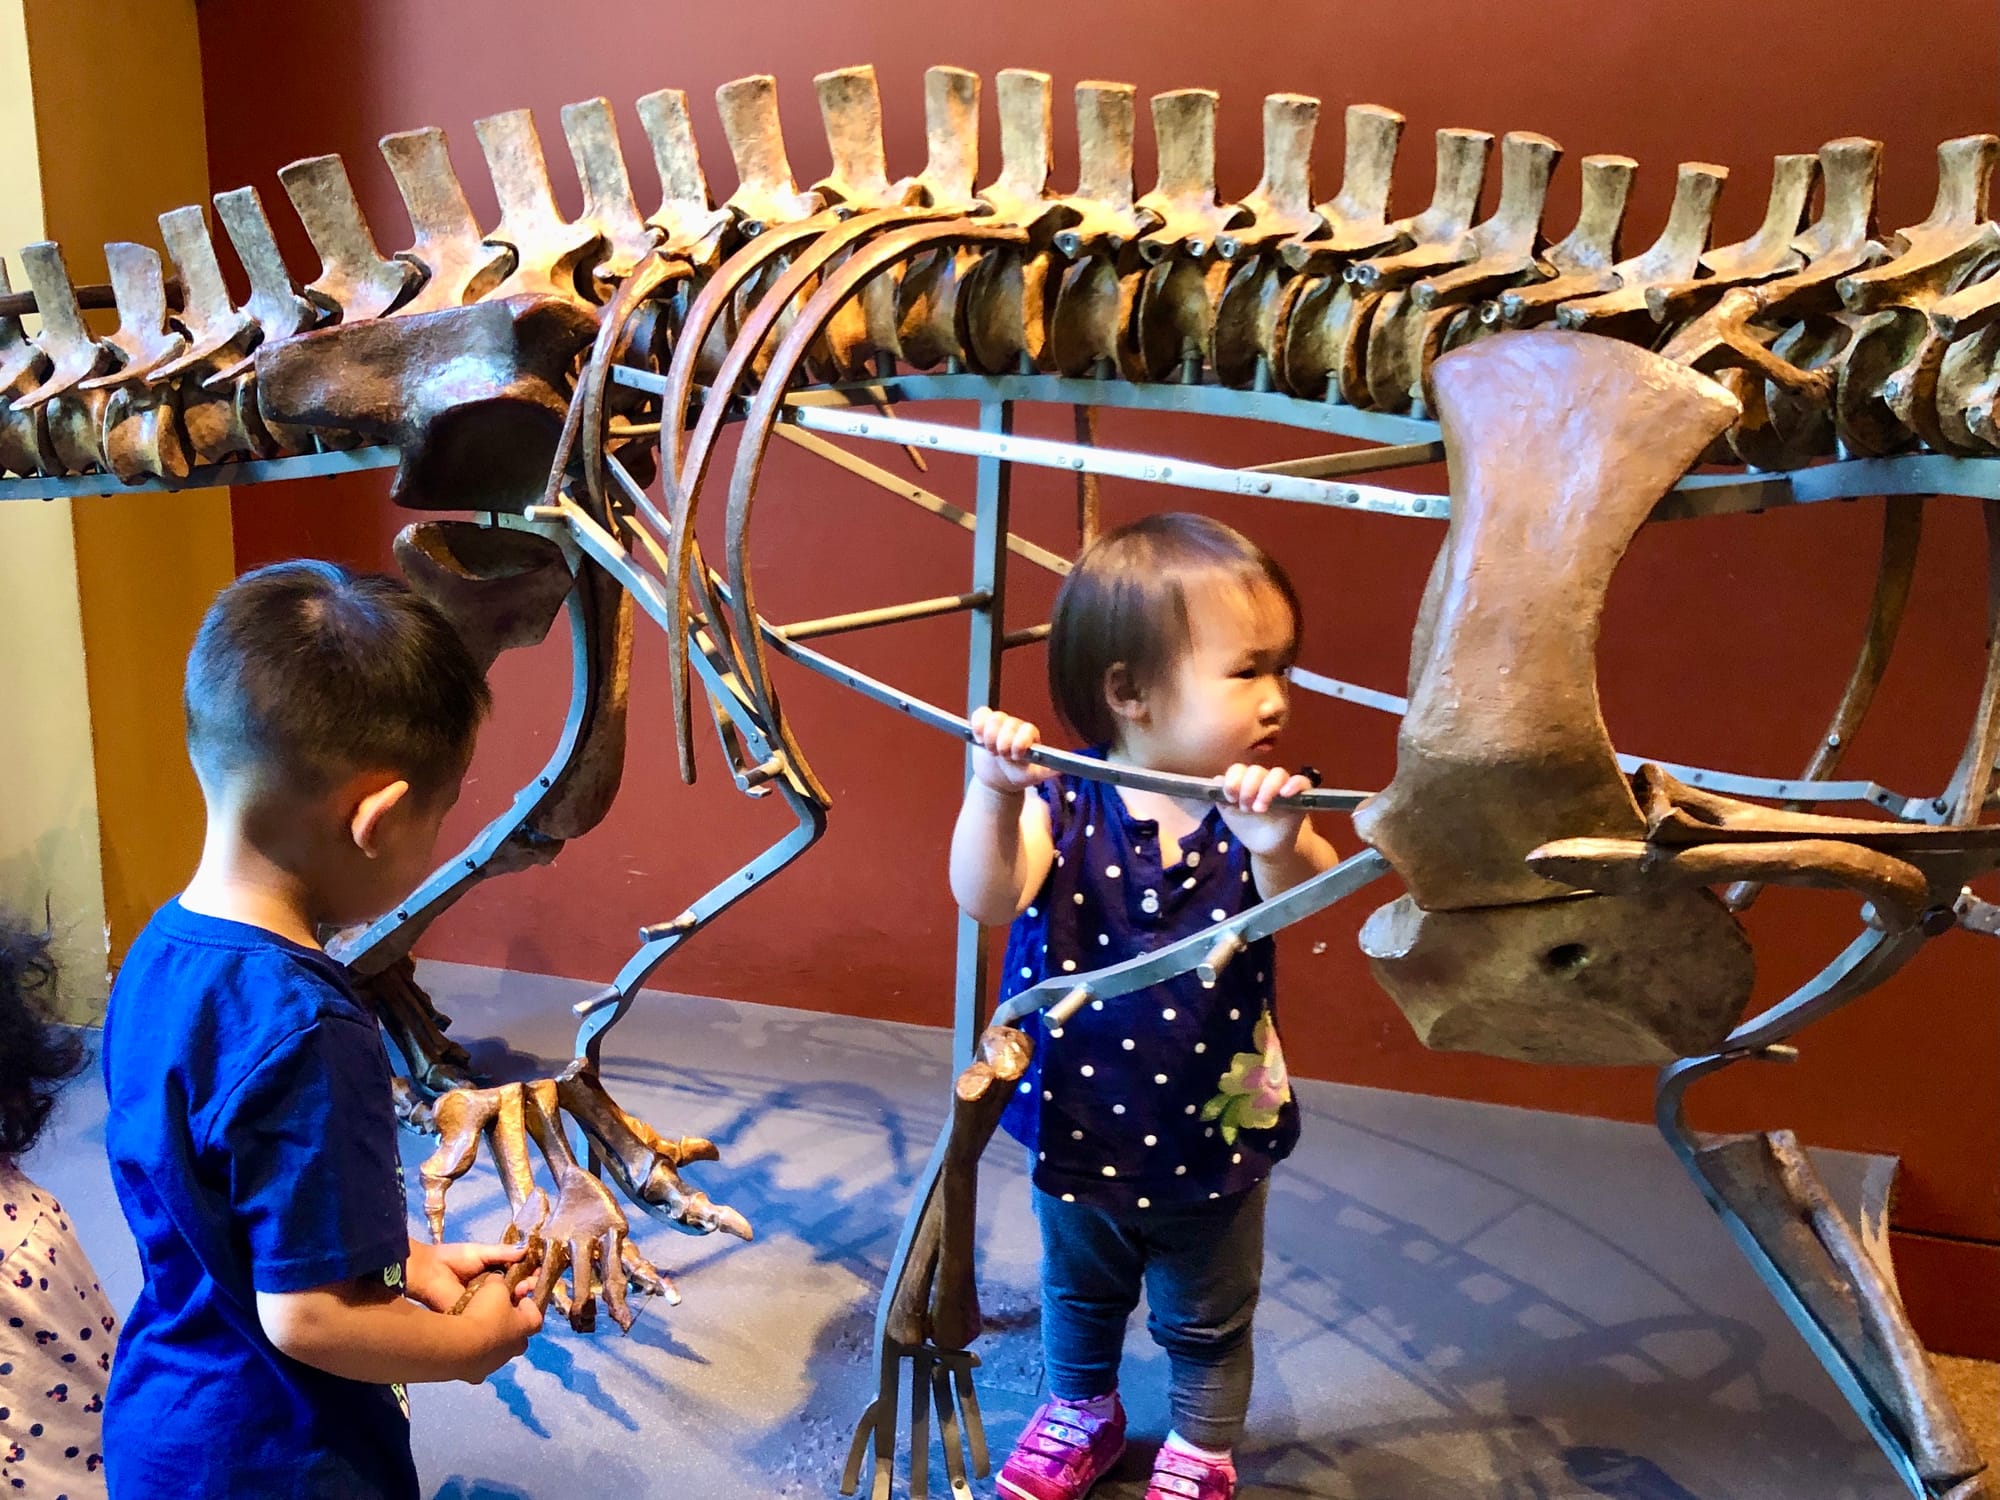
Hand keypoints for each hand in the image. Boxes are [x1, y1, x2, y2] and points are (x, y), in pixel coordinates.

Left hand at [404, 1238, 528, 1313]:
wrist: (428, 1272)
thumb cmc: (452, 1259)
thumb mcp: (481, 1252)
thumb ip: (503, 1253)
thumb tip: (527, 1249)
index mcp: (494, 1274)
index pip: (518, 1275)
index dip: (529, 1273)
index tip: (539, 1270)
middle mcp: (492, 1291)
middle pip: (516, 1292)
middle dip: (528, 1286)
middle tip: (532, 1282)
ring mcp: (485, 1306)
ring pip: (508, 1305)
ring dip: (519, 1299)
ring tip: (523, 1291)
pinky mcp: (477, 1317)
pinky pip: (495, 1316)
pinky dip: (505, 1311)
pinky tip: (513, 1305)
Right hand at [452, 1272, 543, 1382]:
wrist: (460, 1347)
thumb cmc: (485, 1314)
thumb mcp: (495, 1288)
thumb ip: (499, 1283)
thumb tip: (497, 1280)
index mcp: (526, 1326)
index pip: (536, 1314)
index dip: (528, 1304)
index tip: (519, 1296)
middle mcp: (515, 1348)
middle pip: (519, 1335)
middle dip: (511, 1325)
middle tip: (498, 1313)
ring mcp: (497, 1363)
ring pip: (499, 1350)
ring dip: (492, 1340)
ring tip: (477, 1329)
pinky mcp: (477, 1374)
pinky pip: (478, 1363)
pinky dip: (473, 1355)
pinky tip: (463, 1346)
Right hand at [969, 707, 1054, 793]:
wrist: (999, 778)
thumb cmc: (1018, 774)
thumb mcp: (1033, 775)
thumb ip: (1047, 771)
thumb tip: (1061, 769)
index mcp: (1030, 735)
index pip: (1027, 729)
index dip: (1020, 741)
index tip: (1015, 756)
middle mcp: (1015, 726)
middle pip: (1008, 723)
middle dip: (1002, 743)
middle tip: (1002, 756)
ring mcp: (999, 724)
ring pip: (994, 718)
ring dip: (989, 737)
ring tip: (991, 750)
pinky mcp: (984, 724)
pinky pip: (980, 714)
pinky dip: (977, 724)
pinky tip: (978, 738)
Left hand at [1215, 763, 1315, 855]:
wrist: (1264, 848)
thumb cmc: (1246, 827)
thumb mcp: (1229, 814)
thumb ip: (1220, 797)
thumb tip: (1217, 779)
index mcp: (1245, 782)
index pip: (1239, 769)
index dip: (1233, 780)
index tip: (1230, 797)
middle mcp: (1264, 780)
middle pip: (1257, 771)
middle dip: (1248, 788)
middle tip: (1245, 808)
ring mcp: (1282, 787)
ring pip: (1278, 774)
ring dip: (1267, 789)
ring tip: (1260, 809)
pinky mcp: (1300, 797)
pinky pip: (1302, 782)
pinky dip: (1294, 784)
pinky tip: (1285, 793)